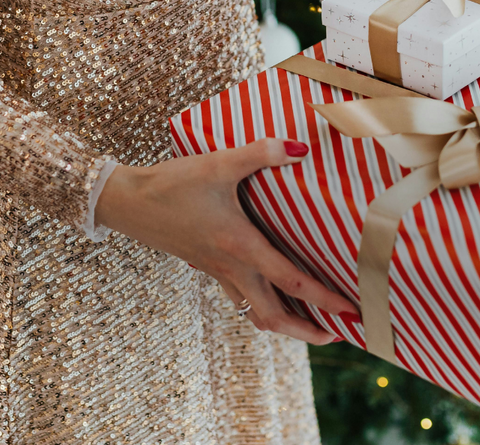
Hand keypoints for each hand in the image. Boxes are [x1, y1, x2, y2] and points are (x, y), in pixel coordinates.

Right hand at [95, 139, 357, 344]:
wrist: (126, 202)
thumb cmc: (171, 184)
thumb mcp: (218, 163)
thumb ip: (261, 153)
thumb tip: (301, 148)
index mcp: (240, 247)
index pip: (293, 283)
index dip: (326, 300)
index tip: (352, 310)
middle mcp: (231, 268)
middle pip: (274, 319)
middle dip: (308, 331)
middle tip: (337, 332)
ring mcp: (217, 272)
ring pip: (256, 315)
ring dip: (286, 325)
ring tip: (312, 324)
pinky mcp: (207, 268)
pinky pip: (240, 298)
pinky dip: (262, 306)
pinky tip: (272, 294)